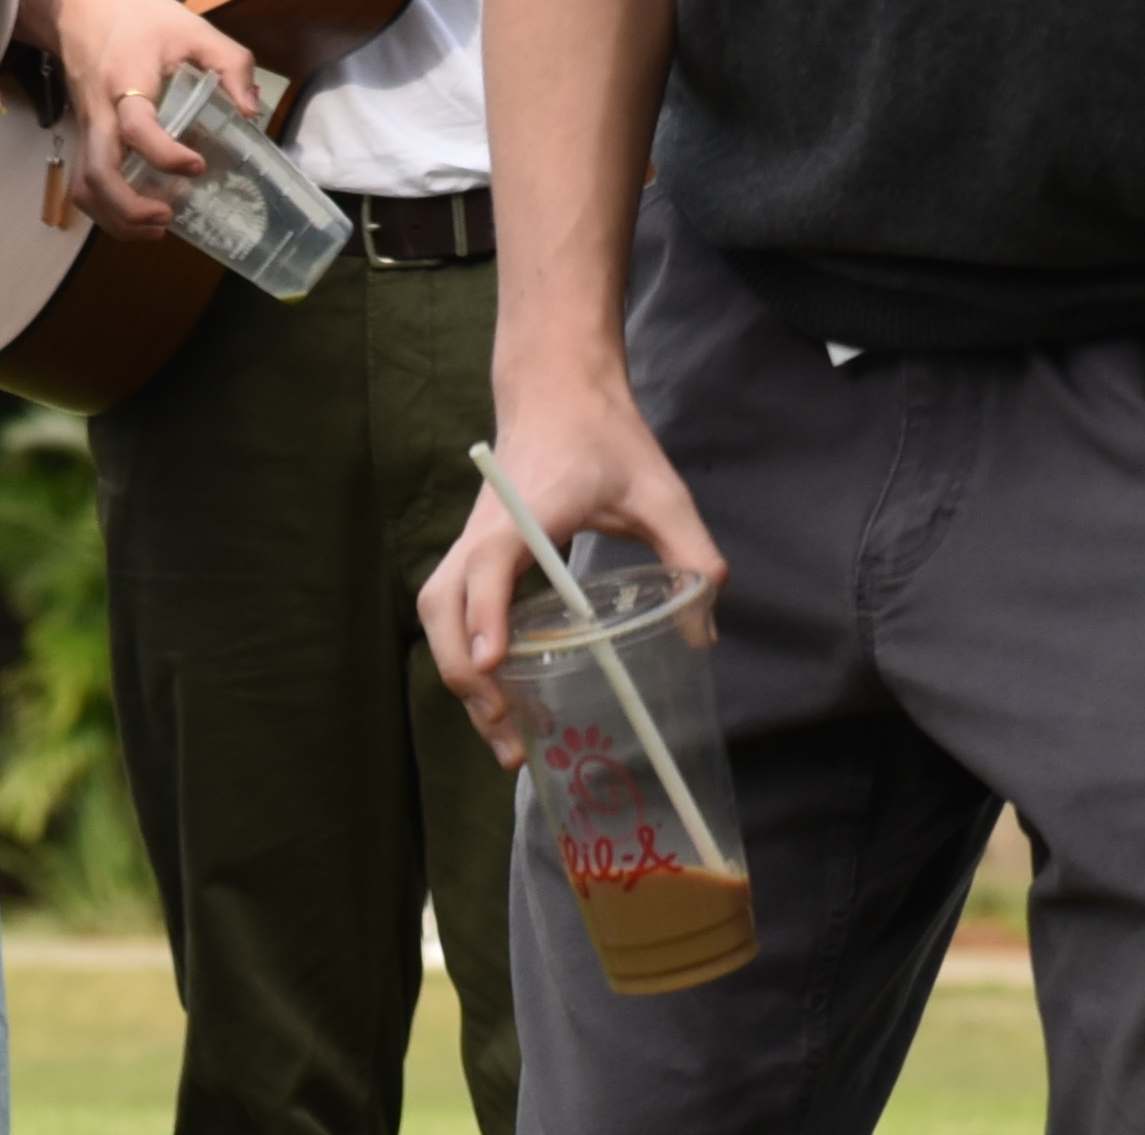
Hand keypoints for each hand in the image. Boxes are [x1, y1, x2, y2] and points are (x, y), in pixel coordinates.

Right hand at [45, 0, 255, 229]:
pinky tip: (140, 215)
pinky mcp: (84, 140)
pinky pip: (85, 185)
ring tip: (156, 227)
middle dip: (130, 209)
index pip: (137, 128)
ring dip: (116, 220)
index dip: (166, 155)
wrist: (84, 9)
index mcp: (126, 83)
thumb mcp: (194, 30)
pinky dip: (109, 211)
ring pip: (84, 189)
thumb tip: (251, 113)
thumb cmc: (142, 20)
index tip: (197, 166)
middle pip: (97, 175)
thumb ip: (231, 64)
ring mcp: (86, 130)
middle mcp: (99, 114)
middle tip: (168, 218)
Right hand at [419, 384, 722, 763]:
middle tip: (508, 732)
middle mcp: (484, 529)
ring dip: (461, 676)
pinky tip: (505, 698)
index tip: (494, 664)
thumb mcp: (663, 492)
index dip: (486, 614)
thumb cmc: (605, 438)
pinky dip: (468, 658)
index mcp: (526, 507)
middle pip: (444, 607)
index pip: (489, 562)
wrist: (557, 390)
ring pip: (440, 616)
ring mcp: (470, 544)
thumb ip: (692, 555)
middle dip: (466, 675)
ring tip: (505, 733)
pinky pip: (454, 614)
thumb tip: (704, 633)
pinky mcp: (474, 557)